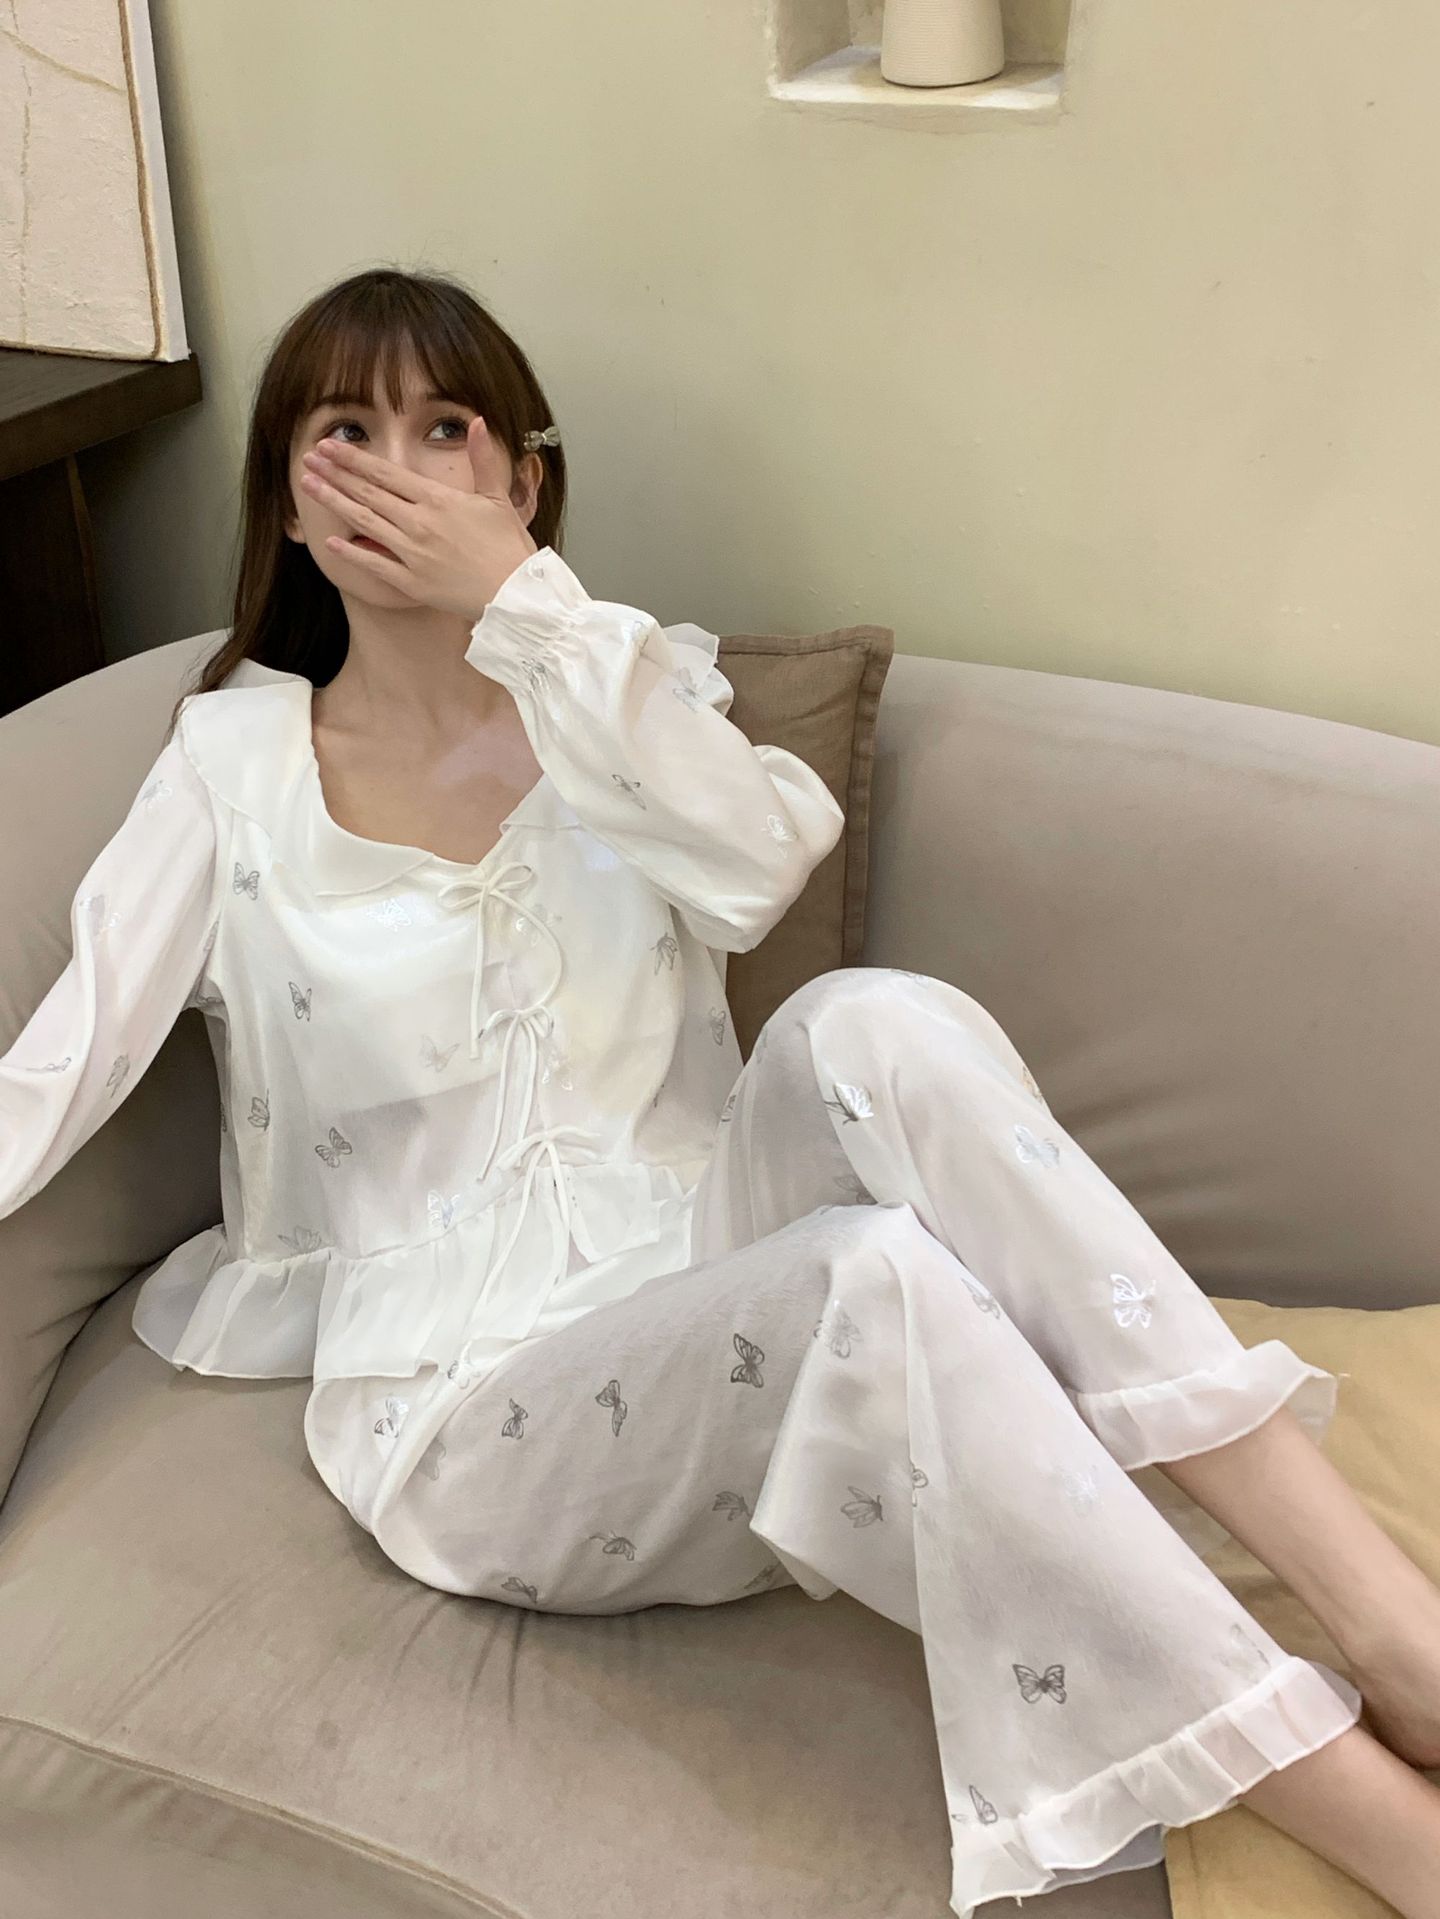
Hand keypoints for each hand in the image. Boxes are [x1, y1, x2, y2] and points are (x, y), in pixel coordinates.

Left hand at [301, 419, 537, 621]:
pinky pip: (374, 564)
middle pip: (367, 493)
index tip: (329, 446)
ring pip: (364, 522)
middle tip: (308, 458)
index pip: (386, 473)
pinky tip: (331, 541)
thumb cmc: (509, 548)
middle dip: (334, 473)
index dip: (353, 458)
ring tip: (308, 485)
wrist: (516, 594)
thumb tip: (479, 422)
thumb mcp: (498, 498)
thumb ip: (482, 459)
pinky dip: (352, 552)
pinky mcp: (411, 582)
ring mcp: (412, 554)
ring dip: (334, 502)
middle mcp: (419, 523)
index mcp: (437, 500)